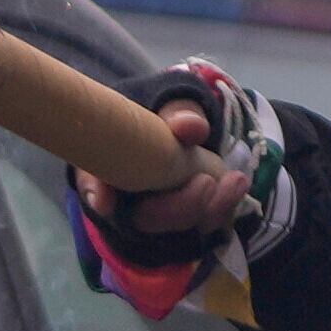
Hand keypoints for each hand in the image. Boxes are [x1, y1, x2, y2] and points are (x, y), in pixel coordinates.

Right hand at [77, 93, 248, 248]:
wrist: (177, 128)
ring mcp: (156, 216)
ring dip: (209, 210)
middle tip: (206, 182)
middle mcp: (125, 201)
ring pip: (176, 229)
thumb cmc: (160, 114)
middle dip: (177, 208)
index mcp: (104, 168)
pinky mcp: (185, 222)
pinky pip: (202, 226)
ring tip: (235, 181)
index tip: (105, 201)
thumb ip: (177, 111)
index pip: (93, 184)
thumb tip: (191, 128)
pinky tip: (236, 185)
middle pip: (144, 220)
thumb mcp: (166, 101)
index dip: (96, 192)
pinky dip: (222, 209)